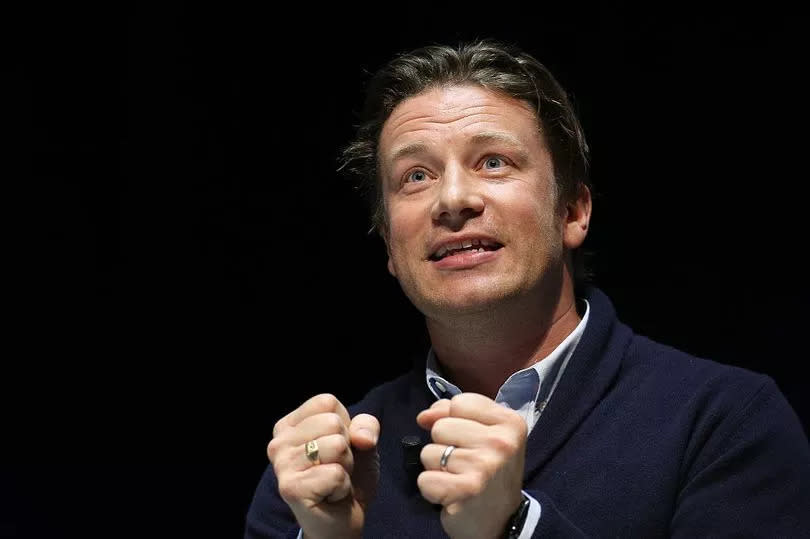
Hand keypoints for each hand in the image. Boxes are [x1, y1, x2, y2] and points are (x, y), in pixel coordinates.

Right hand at [268, 394, 379, 538]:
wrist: (344, 520)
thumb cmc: (348, 478)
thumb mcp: (362, 441)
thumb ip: (365, 425)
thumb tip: (360, 437)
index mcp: (290, 425)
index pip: (326, 402)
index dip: (345, 424)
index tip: (337, 448)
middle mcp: (279, 442)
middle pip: (333, 422)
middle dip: (347, 448)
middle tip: (336, 468)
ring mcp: (282, 465)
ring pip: (337, 446)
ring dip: (346, 468)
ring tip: (333, 481)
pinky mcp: (291, 488)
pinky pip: (336, 473)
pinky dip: (343, 487)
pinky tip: (330, 495)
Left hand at [416, 393, 527, 538]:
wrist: (502, 521)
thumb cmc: (489, 473)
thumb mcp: (484, 434)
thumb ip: (453, 414)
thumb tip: (424, 416)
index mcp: (509, 422)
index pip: (458, 402)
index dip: (452, 419)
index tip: (465, 438)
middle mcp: (501, 442)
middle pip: (441, 426)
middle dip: (444, 445)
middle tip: (464, 464)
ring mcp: (484, 466)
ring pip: (429, 452)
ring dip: (437, 468)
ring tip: (458, 478)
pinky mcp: (467, 490)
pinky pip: (425, 479)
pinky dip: (431, 489)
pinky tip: (450, 493)